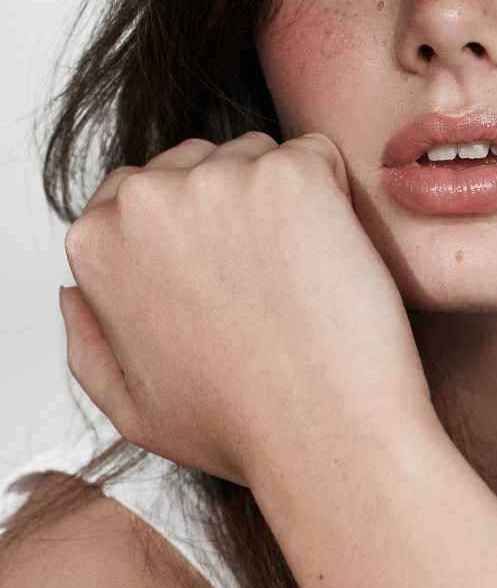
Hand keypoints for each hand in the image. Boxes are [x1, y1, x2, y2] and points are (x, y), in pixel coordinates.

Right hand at [62, 132, 429, 485]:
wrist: (326, 432)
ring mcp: (220, 178)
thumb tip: (73, 292)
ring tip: (298, 275)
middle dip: (230, 205)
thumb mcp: (131, 406)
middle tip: (266, 280)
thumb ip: (89, 343)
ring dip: (279, 196)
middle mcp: (146, 198)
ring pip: (255, 155)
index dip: (186, 231)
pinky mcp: (293, 172)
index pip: (135, 193)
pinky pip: (315, 155)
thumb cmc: (240, 426)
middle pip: (194, 163)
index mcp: (97, 243)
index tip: (221, 273)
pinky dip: (332, 193)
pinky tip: (332, 256)